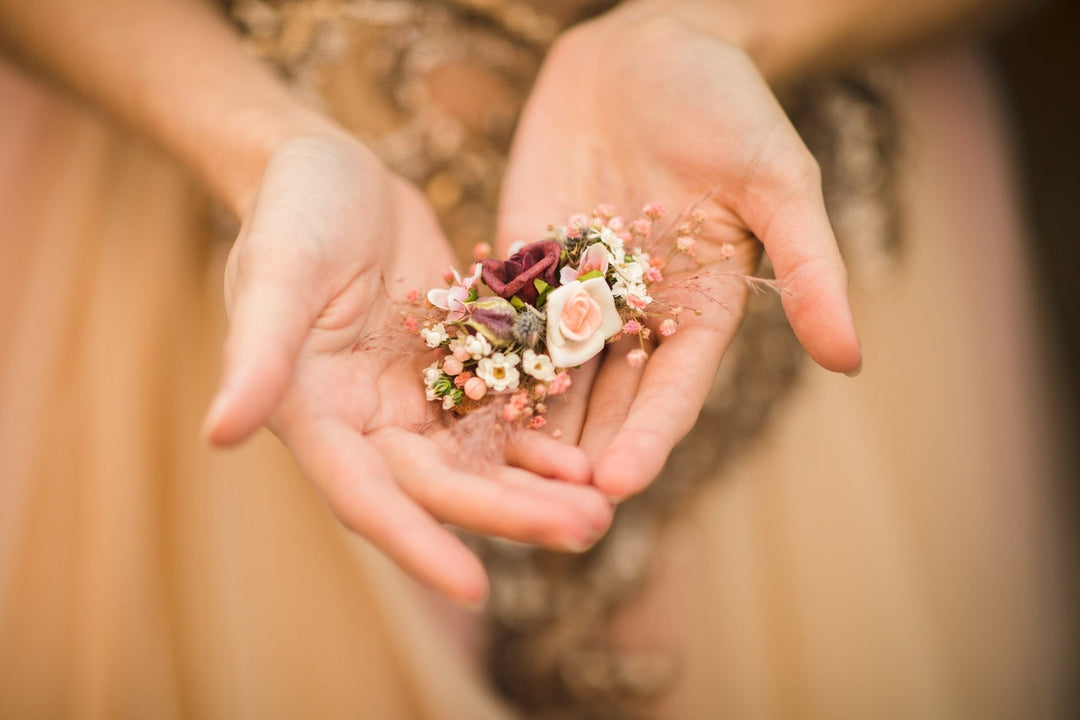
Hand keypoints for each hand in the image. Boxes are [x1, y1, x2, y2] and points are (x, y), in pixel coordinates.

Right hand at [203, 134, 612, 604]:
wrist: (332, 168)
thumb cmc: (289, 214)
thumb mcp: (275, 274)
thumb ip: (256, 354)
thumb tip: (218, 434)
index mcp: (315, 417)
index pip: (366, 497)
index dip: (415, 543)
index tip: (474, 588)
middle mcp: (367, 423)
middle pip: (442, 486)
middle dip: (511, 514)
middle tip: (585, 531)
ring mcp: (415, 398)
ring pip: (481, 461)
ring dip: (538, 489)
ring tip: (600, 510)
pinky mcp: (455, 365)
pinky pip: (504, 413)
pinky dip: (541, 439)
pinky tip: (588, 458)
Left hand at [497, 10, 860, 498]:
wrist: (650, 50)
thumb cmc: (728, 106)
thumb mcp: (778, 180)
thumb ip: (806, 267)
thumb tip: (851, 360)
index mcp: (698, 310)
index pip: (672, 390)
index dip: (648, 438)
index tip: (619, 486)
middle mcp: (635, 315)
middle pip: (606, 399)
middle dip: (578, 454)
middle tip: (545, 512)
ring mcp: (575, 291)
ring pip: (547, 371)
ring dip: (523, 423)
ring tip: (490, 476)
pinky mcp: (525, 260)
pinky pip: (503, 314)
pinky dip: (481, 355)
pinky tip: (449, 395)